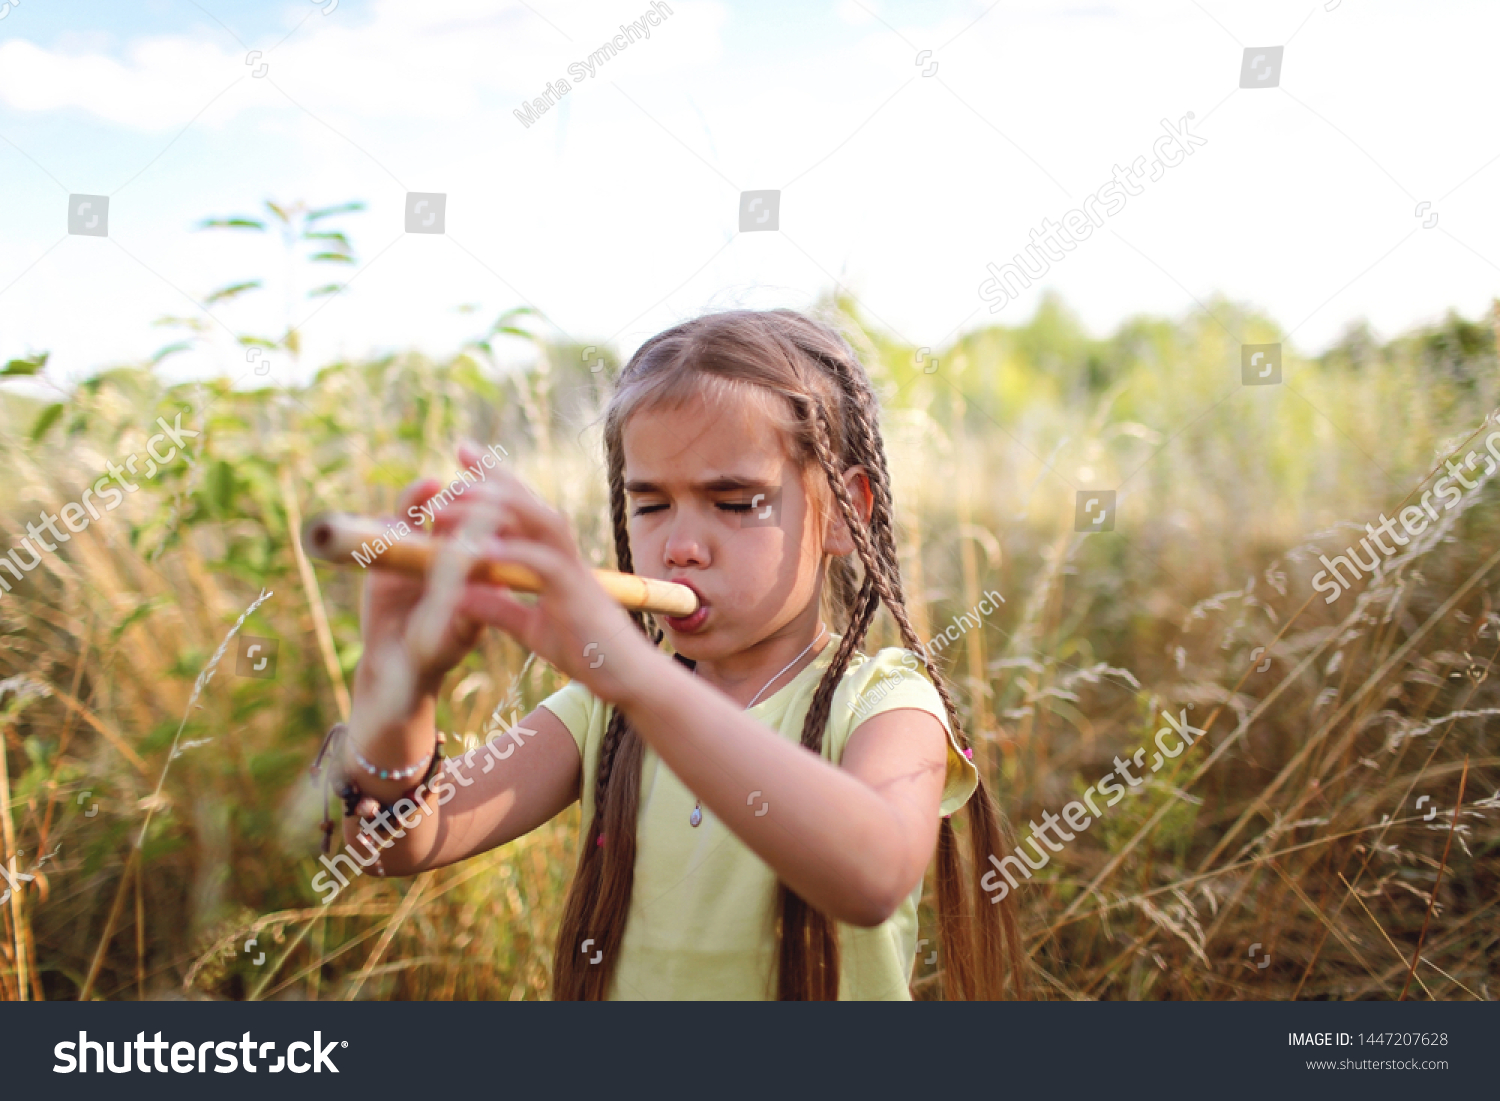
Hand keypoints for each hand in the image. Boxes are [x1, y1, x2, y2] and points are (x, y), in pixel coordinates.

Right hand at [356, 460, 483, 692]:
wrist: (398, 663)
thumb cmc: (439, 649)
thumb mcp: (458, 634)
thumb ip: (468, 610)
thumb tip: (476, 585)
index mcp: (482, 561)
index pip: (492, 525)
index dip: (493, 511)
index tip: (492, 507)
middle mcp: (453, 545)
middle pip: (459, 505)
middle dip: (460, 493)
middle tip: (457, 490)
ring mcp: (421, 545)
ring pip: (423, 508)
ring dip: (424, 494)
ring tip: (429, 486)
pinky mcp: (389, 551)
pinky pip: (387, 527)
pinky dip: (387, 520)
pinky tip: (390, 521)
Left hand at [436, 444, 657, 702]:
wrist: (625, 677)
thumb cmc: (585, 650)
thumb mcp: (528, 628)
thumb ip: (497, 608)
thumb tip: (458, 594)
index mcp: (551, 557)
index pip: (520, 507)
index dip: (492, 478)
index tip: (462, 452)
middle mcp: (563, 553)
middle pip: (526, 502)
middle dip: (489, 480)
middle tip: (452, 466)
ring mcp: (572, 569)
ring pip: (535, 522)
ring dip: (493, 510)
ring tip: (454, 504)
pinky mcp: (577, 592)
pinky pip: (544, 565)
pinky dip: (513, 554)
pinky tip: (481, 551)